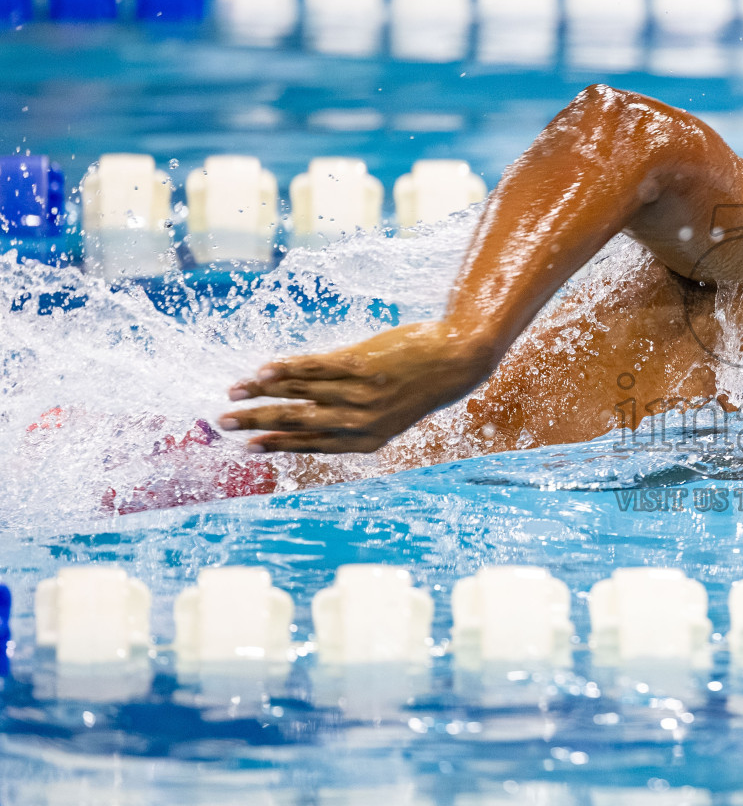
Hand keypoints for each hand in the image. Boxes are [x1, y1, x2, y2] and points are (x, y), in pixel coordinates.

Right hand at [219, 321, 494, 453]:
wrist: (456, 358)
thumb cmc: (419, 383)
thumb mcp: (389, 410)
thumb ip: (353, 417)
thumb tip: (309, 415)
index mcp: (367, 439)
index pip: (311, 445)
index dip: (276, 445)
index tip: (246, 447)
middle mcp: (361, 422)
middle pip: (297, 423)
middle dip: (256, 423)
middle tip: (224, 422)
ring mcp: (360, 394)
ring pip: (299, 395)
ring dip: (261, 392)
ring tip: (233, 390)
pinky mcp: (361, 365)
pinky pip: (314, 368)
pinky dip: (286, 369)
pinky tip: (263, 370)